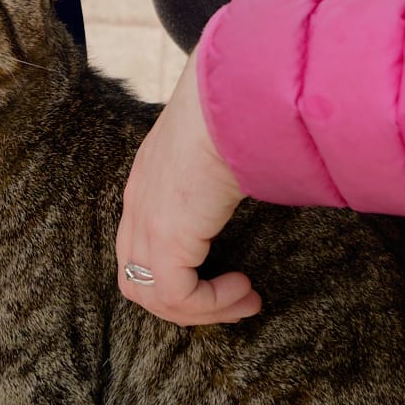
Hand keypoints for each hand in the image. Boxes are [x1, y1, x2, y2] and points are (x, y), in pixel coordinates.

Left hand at [116, 57, 261, 326]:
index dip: (177, 273)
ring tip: (245, 299)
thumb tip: (267, 174)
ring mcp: (146, 221)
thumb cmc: (239, 109)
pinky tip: (243, 288)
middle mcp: (138, 204)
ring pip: (152, 296)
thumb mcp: (224, 145)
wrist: (230, 95)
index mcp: (147, 181)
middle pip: (137, 280)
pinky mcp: (164, 237)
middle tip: (233, 300)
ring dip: (201, 310)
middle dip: (185, 303)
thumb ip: (227, 169)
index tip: (224, 273)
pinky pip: (175, 295)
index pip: (140, 247)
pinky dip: (209, 304)